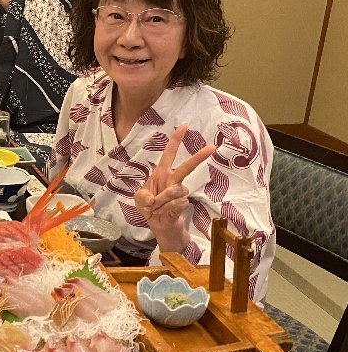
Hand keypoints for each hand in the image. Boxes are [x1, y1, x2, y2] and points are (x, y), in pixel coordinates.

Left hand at [134, 124, 215, 249]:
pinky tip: (162, 213)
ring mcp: (180, 192)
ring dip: (161, 201)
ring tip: (155, 208)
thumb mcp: (139, 200)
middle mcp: (173, 180)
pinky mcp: (184, 203)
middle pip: (187, 167)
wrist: (158, 226)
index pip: (169, 154)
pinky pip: (176, 204)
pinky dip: (165, 209)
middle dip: (198, 158)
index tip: (184, 126)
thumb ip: (142, 196)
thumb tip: (152, 198)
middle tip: (212, 148)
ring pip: (175, 191)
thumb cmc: (150, 208)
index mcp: (161, 173)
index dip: (175, 140)